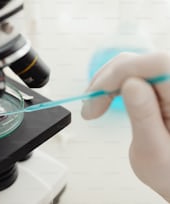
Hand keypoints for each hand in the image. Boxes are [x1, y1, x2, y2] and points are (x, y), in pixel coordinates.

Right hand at [81, 52, 169, 201]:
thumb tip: (131, 84)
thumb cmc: (169, 171)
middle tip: (90, 107)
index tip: (97, 92)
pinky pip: (131, 74)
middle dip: (108, 80)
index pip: (157, 64)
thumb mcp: (153, 152)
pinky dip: (112, 85)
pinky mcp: (157, 88)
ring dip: (106, 82)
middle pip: (140, 62)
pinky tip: (103, 98)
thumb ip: (144, 117)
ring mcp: (166, 85)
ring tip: (92, 106)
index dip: (122, 71)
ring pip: (132, 65)